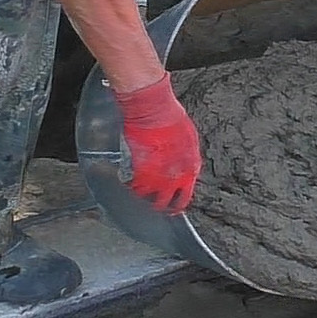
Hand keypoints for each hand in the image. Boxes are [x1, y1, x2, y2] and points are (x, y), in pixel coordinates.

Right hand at [113, 72, 200, 211]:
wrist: (153, 111)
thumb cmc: (172, 117)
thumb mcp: (188, 138)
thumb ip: (185, 157)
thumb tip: (181, 164)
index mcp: (190, 169)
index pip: (185, 196)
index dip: (177, 203)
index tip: (171, 206)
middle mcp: (175, 178)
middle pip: (166, 204)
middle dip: (159, 206)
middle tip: (152, 204)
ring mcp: (157, 177)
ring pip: (147, 199)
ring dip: (141, 197)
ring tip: (136, 194)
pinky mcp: (140, 173)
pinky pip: (133, 187)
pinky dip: (129, 186)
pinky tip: (126, 183)